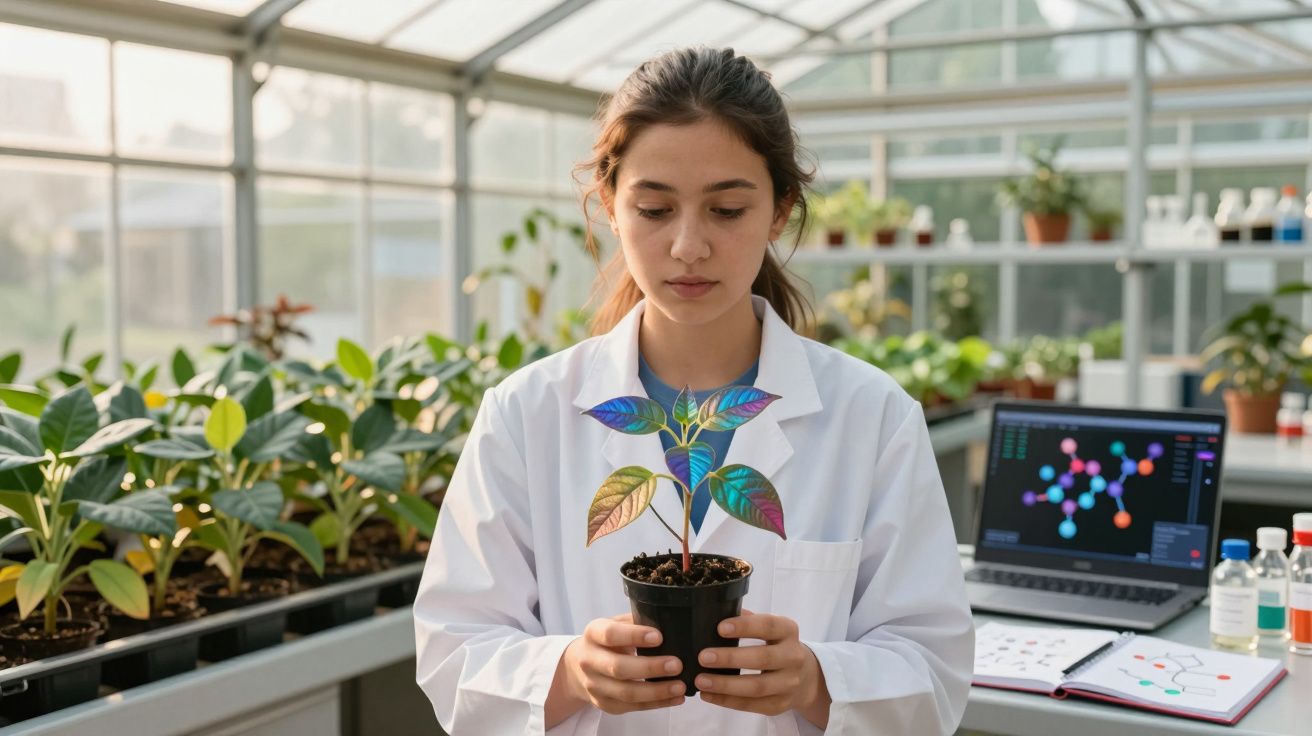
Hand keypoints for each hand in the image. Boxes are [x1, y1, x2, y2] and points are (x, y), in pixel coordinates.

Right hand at [559, 613, 685, 715]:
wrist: (580, 668)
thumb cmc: (608, 641)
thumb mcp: (616, 624)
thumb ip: (636, 622)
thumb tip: (668, 624)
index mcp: (593, 634)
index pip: (611, 635)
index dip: (634, 636)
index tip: (659, 637)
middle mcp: (589, 661)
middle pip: (618, 668)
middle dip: (650, 667)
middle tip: (677, 665)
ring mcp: (595, 686)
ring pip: (627, 693)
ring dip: (656, 691)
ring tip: (680, 686)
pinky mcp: (605, 704)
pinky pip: (633, 707)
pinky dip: (657, 704)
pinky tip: (675, 698)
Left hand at [694, 610, 829, 723]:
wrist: (805, 677)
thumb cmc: (776, 646)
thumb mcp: (770, 629)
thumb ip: (748, 621)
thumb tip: (715, 614)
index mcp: (788, 631)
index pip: (768, 626)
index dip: (745, 626)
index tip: (720, 628)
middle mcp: (793, 657)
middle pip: (762, 659)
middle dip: (730, 659)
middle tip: (703, 657)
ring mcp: (789, 684)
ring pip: (756, 687)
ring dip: (725, 685)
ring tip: (701, 681)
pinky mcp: (780, 704)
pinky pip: (751, 705)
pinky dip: (727, 701)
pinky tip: (707, 695)